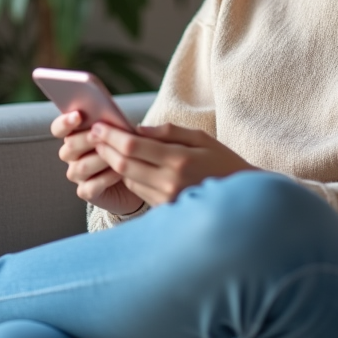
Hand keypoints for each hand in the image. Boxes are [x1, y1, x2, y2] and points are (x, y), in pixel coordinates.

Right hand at [51, 111, 145, 216]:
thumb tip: (112, 116)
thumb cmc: (127, 149)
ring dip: (100, 159)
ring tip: (118, 154)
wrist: (138, 176)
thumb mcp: (122, 133)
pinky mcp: (86, 192)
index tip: (78, 115)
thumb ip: (112, 124)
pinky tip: (120, 173)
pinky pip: (90, 186)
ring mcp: (77, 175)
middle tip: (101, 135)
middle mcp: (71, 156)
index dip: (65, 122)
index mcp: (75, 136)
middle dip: (87, 139)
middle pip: (69, 147)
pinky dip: (106, 178)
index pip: (59, 128)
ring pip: (81, 167)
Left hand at [91, 122, 257, 206]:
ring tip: (107, 148)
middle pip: (123, 164)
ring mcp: (166, 200)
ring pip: (127, 179)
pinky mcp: (164, 211)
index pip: (133, 146)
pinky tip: (127, 166)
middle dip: (105, 148)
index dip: (111, 136)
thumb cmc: (223, 162)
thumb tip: (137, 130)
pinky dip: (129, 177)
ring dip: (114, 163)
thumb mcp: (201, 138)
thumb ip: (168, 132)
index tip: (98, 126)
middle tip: (94, 135)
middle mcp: (169, 182)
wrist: (242, 199)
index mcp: (179, 160)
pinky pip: (138, 191)